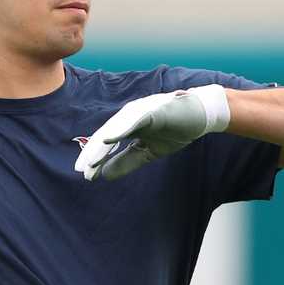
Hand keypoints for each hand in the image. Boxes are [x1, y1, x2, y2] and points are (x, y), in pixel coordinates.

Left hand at [75, 85, 228, 180]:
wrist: (202, 115)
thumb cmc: (176, 129)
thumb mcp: (148, 152)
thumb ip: (127, 161)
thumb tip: (105, 175)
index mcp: (128, 126)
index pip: (107, 143)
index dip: (95, 157)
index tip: (85, 174)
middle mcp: (130, 116)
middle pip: (106, 134)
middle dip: (93, 152)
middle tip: (81, 169)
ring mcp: (140, 111)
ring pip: (116, 128)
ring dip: (103, 143)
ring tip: (91, 160)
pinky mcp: (152, 109)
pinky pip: (133, 120)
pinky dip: (120, 128)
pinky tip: (109, 139)